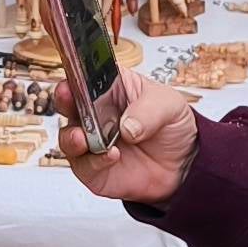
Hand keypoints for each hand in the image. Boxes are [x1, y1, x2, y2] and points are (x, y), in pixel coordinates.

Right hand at [57, 73, 195, 205]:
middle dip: (64, 102)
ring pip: (68, 138)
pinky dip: (94, 162)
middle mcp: (95, 114)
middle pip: (68, 105)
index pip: (85, 77)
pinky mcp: (95, 169)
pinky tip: (111, 156)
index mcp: (109, 88)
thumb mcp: (169, 105)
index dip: (74, 76)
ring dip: (72, 137)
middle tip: (69, 100)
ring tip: (84, 138)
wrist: (183, 165)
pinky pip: (84, 167)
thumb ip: (149, 110)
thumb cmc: (172, 126)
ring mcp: (92, 142)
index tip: (72, 80)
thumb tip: (128, 125)